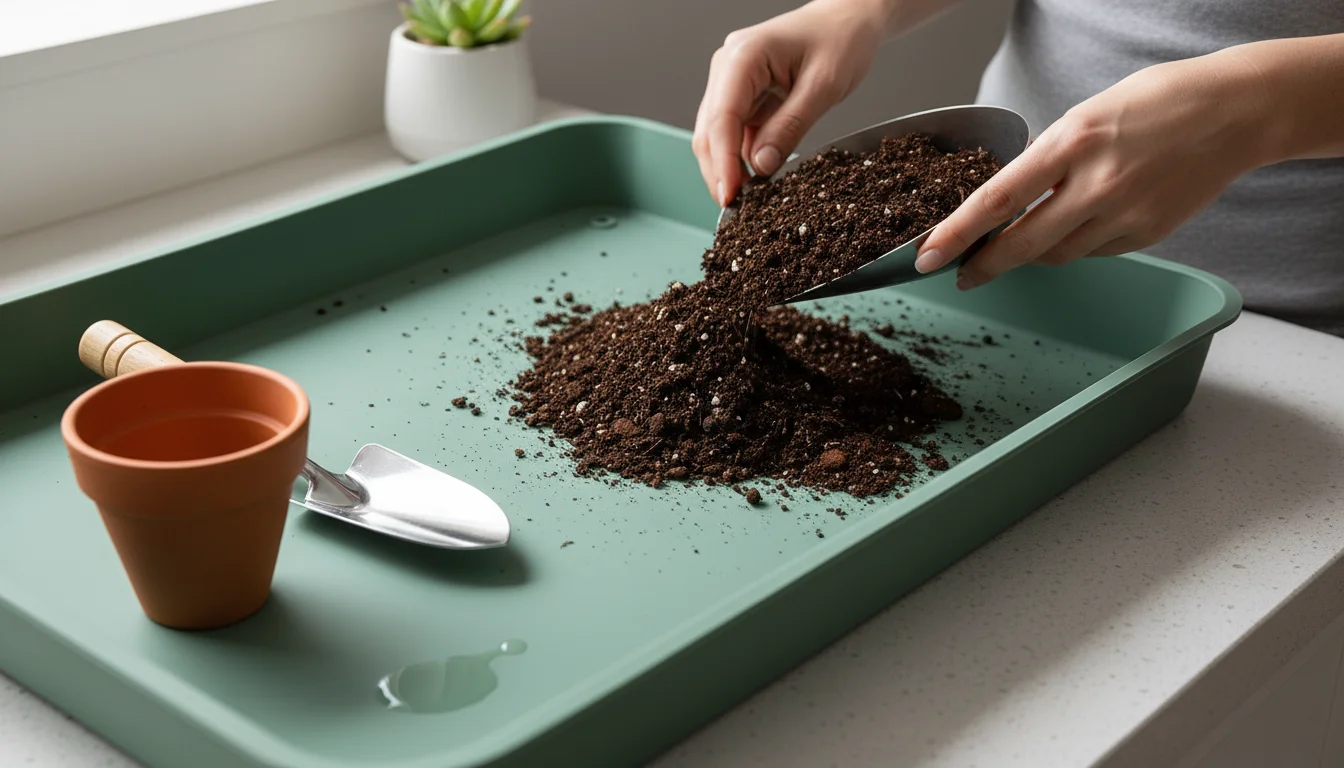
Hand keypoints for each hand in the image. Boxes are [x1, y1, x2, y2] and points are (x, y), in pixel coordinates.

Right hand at [692, 0, 887, 206]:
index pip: (721, 118)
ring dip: (729, 168)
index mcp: (742, 56)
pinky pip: (735, 133)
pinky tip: (756, 179)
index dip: (723, 162)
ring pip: (716, 136)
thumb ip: (791, 126)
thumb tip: (761, 167)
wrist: (849, 19)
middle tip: (737, 209)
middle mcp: (727, 67)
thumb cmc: (840, 40)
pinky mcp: (743, 95)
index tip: (731, 196)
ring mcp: (732, 82)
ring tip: (748, 200)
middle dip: (720, 171)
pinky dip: (742, 158)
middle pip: (709, 131)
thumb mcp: (823, 86)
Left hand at [914, 48, 1273, 289]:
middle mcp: (1097, 184)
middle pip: (1022, 244)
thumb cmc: (1156, 102)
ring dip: (1032, 253)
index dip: (956, 234)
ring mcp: (1125, 214)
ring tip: (1021, 242)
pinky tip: (1082, 223)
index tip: (927, 256)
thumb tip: (1007, 202)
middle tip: (960, 275)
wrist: (1236, 111)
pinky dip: (1076, 245)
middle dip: (984, 264)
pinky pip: (1093, 252)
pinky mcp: (1148, 234)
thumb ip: (1047, 160)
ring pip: (1057, 254)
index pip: (997, 199)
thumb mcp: (1086, 116)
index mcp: (1072, 143)